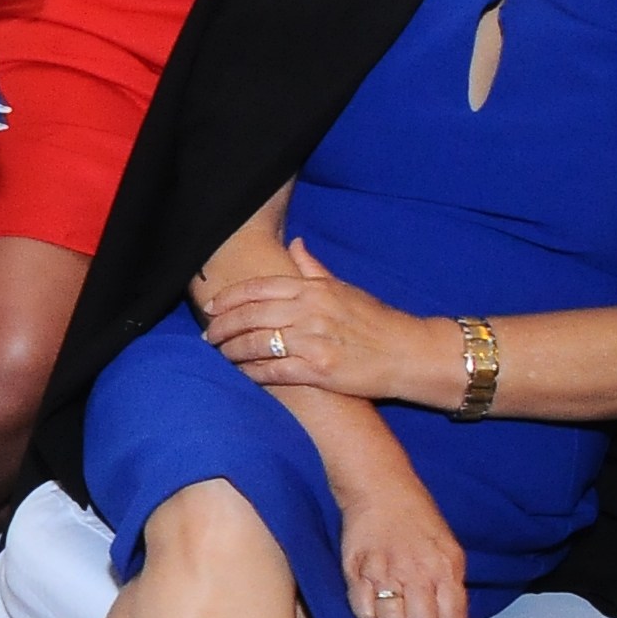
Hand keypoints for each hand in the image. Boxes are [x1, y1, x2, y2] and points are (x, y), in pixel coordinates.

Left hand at [201, 237, 429, 399]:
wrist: (408, 353)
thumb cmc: (376, 320)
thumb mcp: (344, 288)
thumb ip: (313, 269)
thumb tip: (294, 244)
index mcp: (313, 289)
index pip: (258, 288)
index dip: (228, 298)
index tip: (211, 306)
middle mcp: (310, 311)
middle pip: (250, 315)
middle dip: (222, 326)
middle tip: (208, 334)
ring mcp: (314, 341)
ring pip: (256, 343)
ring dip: (232, 350)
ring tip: (222, 354)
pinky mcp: (319, 370)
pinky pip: (274, 371)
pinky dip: (254, 372)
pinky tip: (244, 373)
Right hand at [339, 476, 467, 617]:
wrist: (380, 489)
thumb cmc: (417, 517)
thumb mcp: (449, 547)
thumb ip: (451, 582)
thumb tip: (449, 617)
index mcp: (446, 569)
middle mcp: (417, 575)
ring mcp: (385, 575)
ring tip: (393, 612)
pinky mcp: (356, 573)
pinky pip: (363, 613)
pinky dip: (369, 613)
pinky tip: (374, 600)